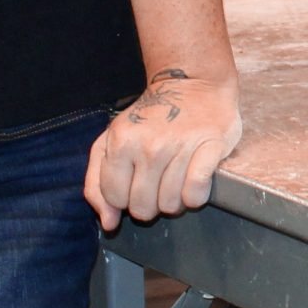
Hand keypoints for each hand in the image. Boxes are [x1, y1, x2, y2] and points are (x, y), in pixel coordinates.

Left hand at [84, 67, 242, 229]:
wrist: (193, 84)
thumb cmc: (150, 118)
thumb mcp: (111, 141)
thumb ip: (98, 183)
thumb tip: (109, 223)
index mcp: (120, 142)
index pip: (115, 198)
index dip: (125, 199)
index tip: (135, 184)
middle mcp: (149, 145)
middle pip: (143, 208)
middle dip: (150, 204)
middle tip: (157, 183)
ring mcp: (180, 146)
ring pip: (171, 205)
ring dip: (174, 201)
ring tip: (176, 180)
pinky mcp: (210, 147)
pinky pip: (196, 194)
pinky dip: (194, 197)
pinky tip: (193, 182)